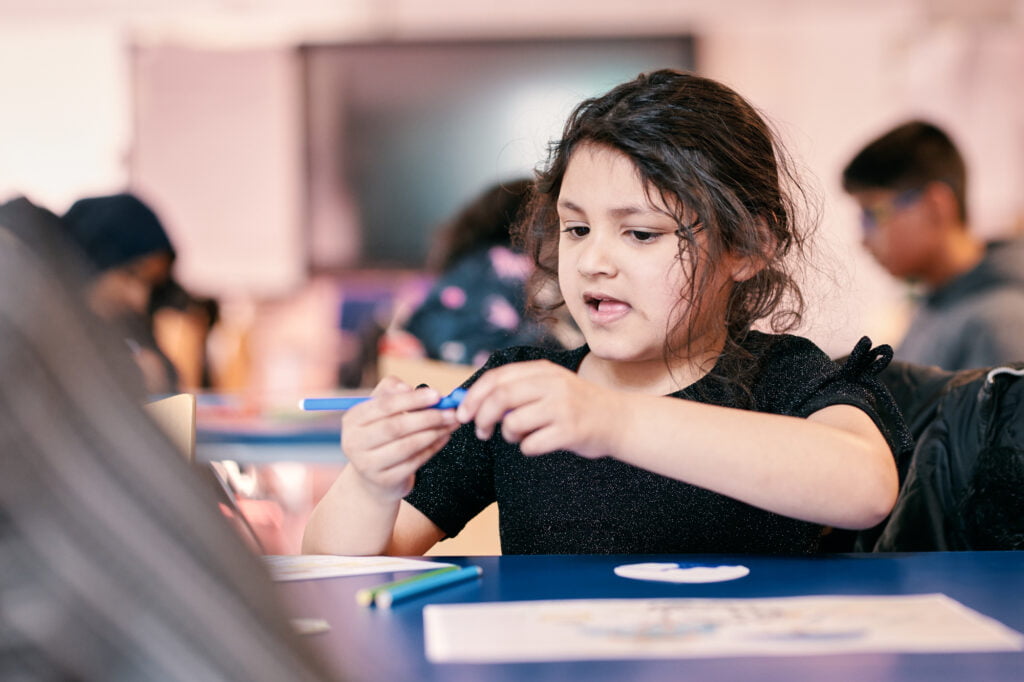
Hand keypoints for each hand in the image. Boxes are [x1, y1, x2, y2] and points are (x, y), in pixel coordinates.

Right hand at [341, 377, 459, 500]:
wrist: (373, 475)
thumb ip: (391, 391)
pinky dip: (433, 448)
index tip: (437, 395)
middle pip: (395, 427)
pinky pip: (414, 462)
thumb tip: (407, 387)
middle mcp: (354, 442)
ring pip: (407, 446)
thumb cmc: (381, 433)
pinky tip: (444, 438)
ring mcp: (368, 465)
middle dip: (427, 417)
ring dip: (434, 433)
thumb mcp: (380, 410)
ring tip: (451, 423)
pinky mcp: (384, 481)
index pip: (384, 405)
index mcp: (352, 419)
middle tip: (451, 411)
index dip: (412, 399)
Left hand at [455, 360, 623, 457]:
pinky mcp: (570, 430)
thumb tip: (471, 404)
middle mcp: (552, 384)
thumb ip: (517, 389)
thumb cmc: (576, 405)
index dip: (473, 396)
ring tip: (518, 436)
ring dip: (507, 435)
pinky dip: (527, 448)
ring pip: (513, 423)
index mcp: (543, 370)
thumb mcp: (550, 385)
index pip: (497, 378)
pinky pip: (531, 445)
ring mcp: (562, 407)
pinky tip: (538, 444)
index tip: (462, 413)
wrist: (618, 419)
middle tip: (480, 431)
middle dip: (482, 417)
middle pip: (500, 397)